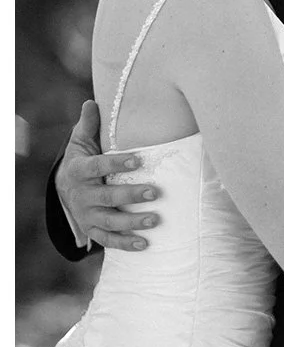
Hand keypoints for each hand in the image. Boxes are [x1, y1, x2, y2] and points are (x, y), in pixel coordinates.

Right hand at [56, 100, 159, 249]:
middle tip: (155, 192)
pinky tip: (145, 244)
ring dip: (133, 222)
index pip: (97, 167)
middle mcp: (82, 195)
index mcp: (79, 171)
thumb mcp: (81, 141)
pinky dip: (125, 244)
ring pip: (110, 221)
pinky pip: (108, 240)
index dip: (116, 164)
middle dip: (130, 196)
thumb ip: (89, 124)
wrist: (64, 188)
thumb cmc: (81, 160)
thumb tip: (92, 102)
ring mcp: (87, 215)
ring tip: (156, 219)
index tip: (138, 160)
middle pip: (107, 197)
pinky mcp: (92, 230)